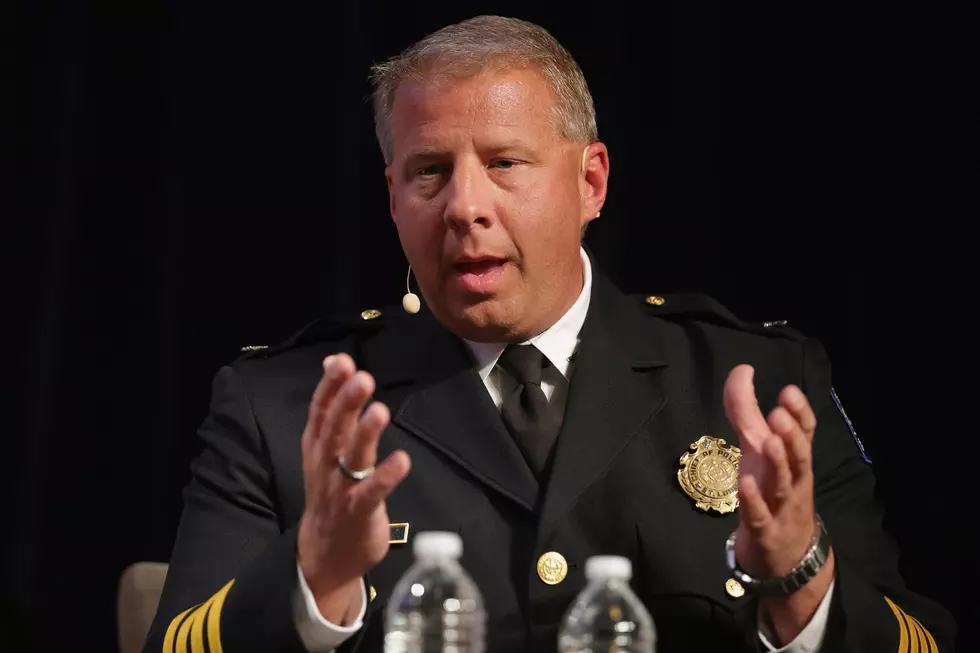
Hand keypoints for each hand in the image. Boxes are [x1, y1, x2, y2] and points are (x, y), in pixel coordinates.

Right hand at [297, 353, 411, 623]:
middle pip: (334, 429)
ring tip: (380, 410)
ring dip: (366, 433)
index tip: (342, 361)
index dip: (330, 386)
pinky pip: (372, 493)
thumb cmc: (332, 490)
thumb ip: (334, 407)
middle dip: (346, 402)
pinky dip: (386, 477)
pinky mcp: (359, 511)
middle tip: (361, 377)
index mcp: (317, 445)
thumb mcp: (326, 446)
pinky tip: (401, 460)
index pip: (321, 410)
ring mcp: (340, 489)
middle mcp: (325, 464)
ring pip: (351, 457)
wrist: (325, 553)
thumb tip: (335, 361)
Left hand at [724, 365, 833, 642]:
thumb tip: (742, 370)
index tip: (789, 392)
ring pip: (784, 484)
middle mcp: (792, 480)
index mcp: (793, 460)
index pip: (805, 433)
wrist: (785, 555)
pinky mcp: (764, 530)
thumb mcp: (758, 449)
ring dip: (778, 463)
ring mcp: (781, 506)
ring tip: (769, 442)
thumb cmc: (769, 492)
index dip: (800, 414)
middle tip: (780, 415)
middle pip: (800, 456)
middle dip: (792, 435)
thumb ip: (748, 411)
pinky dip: (753, 501)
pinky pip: (760, 515)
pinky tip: (744, 484)